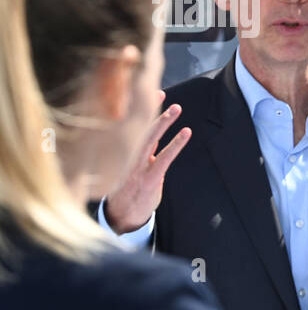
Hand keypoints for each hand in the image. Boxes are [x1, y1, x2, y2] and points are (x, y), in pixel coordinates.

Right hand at [103, 90, 190, 233]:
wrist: (119, 217)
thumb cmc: (126, 191)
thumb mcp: (127, 168)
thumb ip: (139, 152)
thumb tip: (149, 137)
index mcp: (121, 153)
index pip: (129, 126)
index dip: (138, 109)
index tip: (147, 92)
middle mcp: (127, 156)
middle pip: (137, 127)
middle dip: (147, 108)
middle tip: (157, 92)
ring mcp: (137, 166)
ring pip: (150, 139)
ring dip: (163, 122)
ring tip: (176, 108)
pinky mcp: (149, 178)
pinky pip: (164, 157)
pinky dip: (176, 143)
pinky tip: (186, 132)